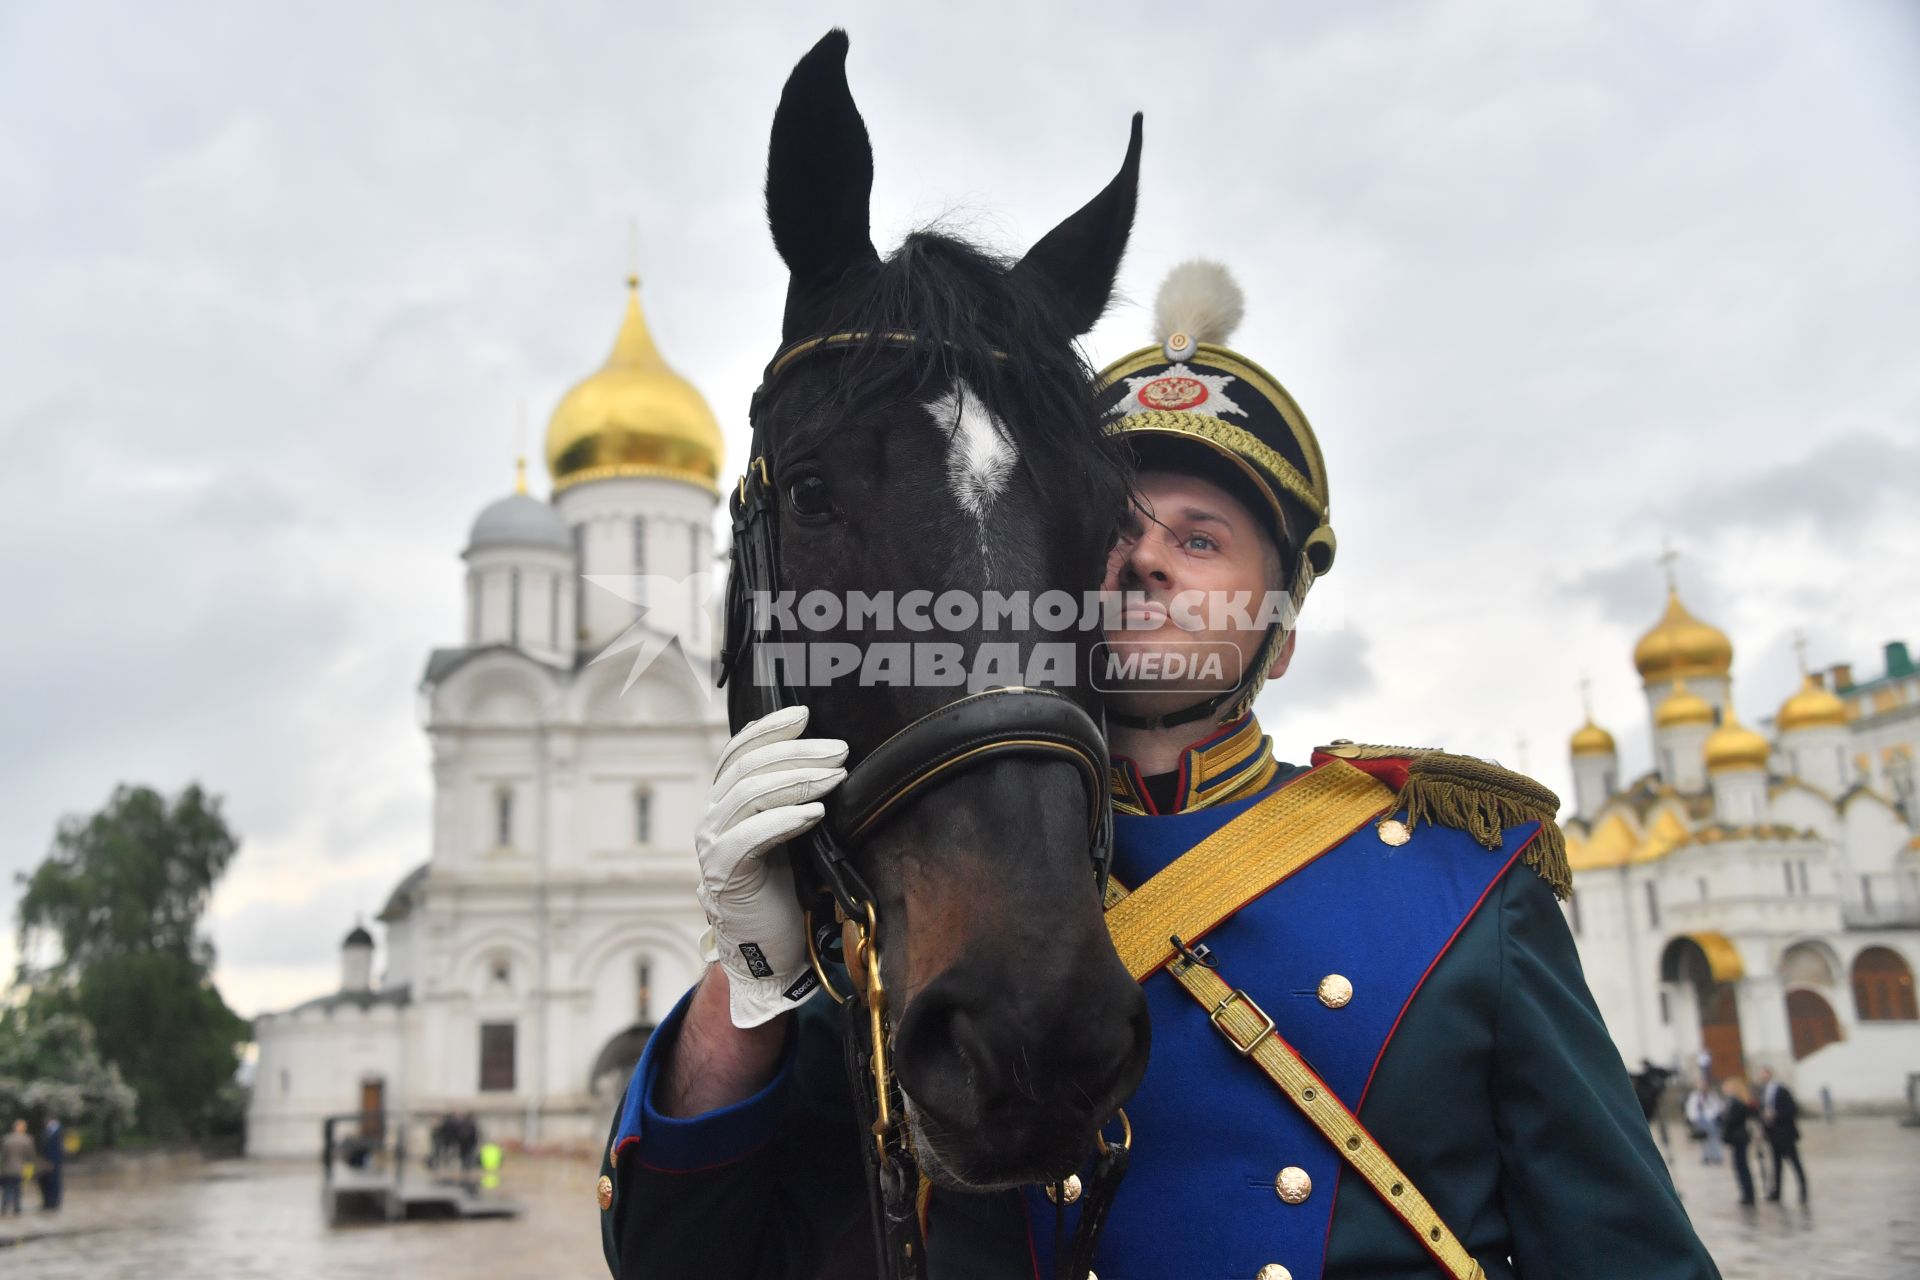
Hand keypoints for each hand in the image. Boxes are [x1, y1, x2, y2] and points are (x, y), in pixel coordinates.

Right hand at [695, 706, 846, 1027]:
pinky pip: (749, 835)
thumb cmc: (786, 890)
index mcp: (725, 804)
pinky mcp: (725, 873)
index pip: (739, 751)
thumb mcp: (791, 834)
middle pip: (748, 767)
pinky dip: (783, 818)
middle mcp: (712, 818)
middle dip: (796, 751)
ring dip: (797, 779)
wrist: (770, 950)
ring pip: (749, 793)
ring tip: (836, 774)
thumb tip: (831, 756)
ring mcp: (713, 845)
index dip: (769, 729)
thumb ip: (794, 798)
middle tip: (840, 748)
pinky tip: (814, 812)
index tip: (805, 714)